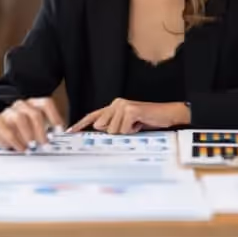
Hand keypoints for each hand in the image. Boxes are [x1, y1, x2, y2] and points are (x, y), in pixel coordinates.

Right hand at [0, 98, 64, 150]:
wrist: (3, 134)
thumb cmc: (25, 132)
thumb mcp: (39, 130)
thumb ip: (49, 132)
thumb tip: (62, 139)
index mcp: (34, 104)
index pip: (46, 104)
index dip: (54, 117)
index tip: (59, 131)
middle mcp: (22, 105)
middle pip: (34, 113)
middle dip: (41, 131)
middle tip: (45, 144)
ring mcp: (9, 111)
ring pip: (20, 119)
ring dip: (28, 135)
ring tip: (32, 146)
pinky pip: (7, 130)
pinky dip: (16, 141)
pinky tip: (21, 148)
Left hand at [67, 98, 190, 133]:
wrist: (167, 115)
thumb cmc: (148, 121)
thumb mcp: (128, 125)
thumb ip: (113, 126)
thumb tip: (98, 128)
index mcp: (114, 106)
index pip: (94, 115)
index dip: (81, 124)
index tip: (70, 132)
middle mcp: (116, 103)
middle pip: (104, 128)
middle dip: (116, 133)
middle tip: (132, 128)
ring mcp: (123, 106)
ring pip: (113, 131)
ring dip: (126, 133)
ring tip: (137, 126)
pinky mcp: (130, 111)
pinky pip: (123, 130)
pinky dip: (132, 131)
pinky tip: (140, 125)